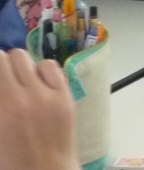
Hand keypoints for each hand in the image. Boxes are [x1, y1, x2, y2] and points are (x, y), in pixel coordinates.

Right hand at [0, 49, 76, 169]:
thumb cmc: (9, 160)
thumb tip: (2, 86)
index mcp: (2, 107)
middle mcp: (21, 97)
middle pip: (7, 57)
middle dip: (0, 66)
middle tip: (1, 81)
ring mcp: (46, 95)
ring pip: (28, 58)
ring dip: (19, 67)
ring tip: (17, 83)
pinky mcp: (65, 96)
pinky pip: (50, 67)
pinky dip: (40, 71)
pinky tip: (36, 85)